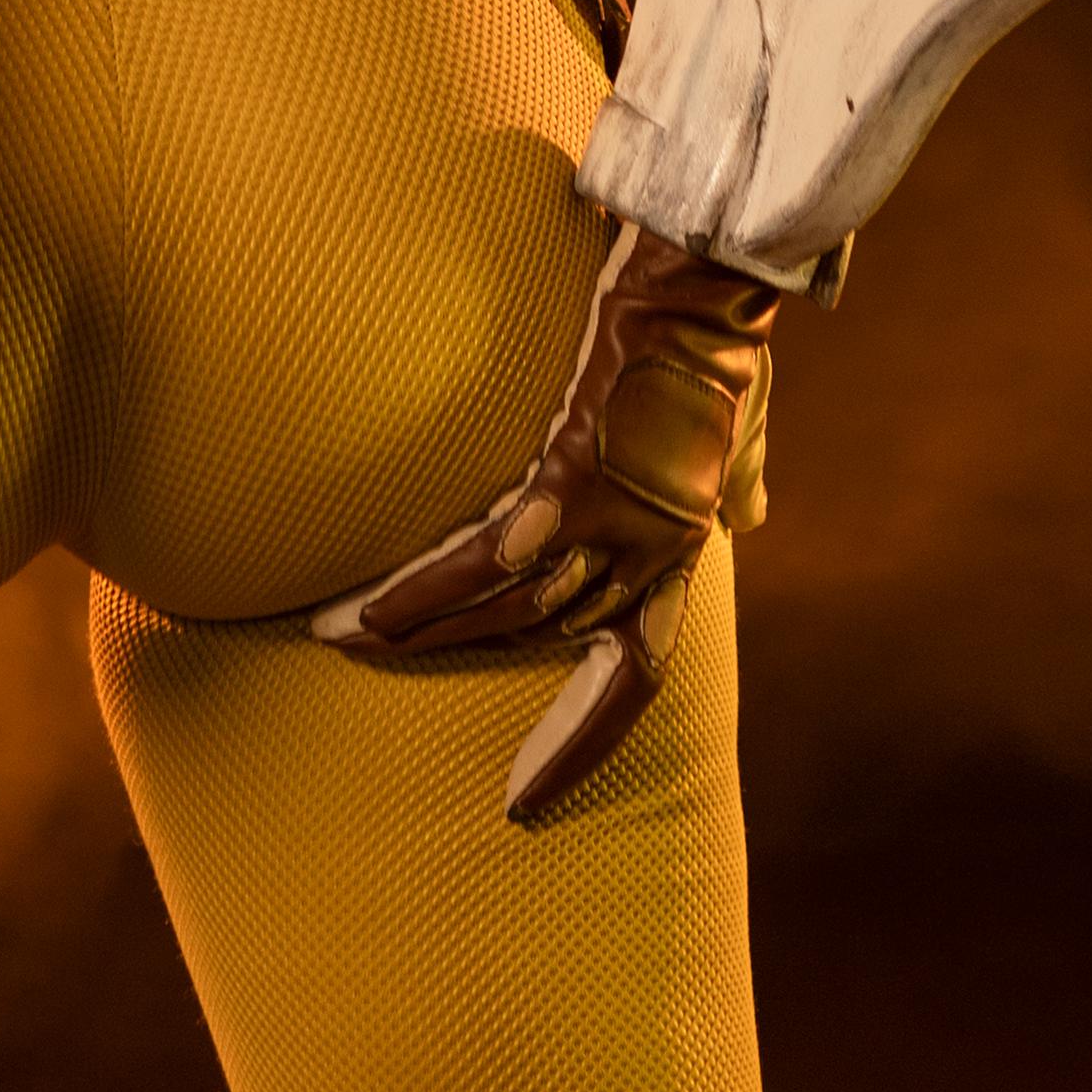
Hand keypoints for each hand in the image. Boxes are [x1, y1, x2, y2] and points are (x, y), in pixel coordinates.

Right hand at [311, 224, 777, 825]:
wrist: (713, 293)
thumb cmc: (727, 354)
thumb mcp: (742, 439)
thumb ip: (737, 482)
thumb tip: (747, 509)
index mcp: (676, 556)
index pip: (633, 681)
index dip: (580, 742)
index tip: (524, 798)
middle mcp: (645, 558)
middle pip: (540, 639)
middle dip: (454, 662)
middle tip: (373, 668)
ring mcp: (613, 525)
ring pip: (507, 611)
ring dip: (422, 632)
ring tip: (344, 639)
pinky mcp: (574, 478)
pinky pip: (487, 554)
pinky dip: (429, 587)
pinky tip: (370, 608)